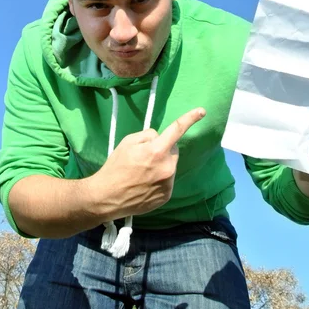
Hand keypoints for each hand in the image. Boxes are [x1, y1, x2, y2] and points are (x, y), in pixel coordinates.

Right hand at [89, 107, 205, 220]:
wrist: (107, 197)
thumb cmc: (115, 167)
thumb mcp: (127, 142)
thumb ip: (147, 136)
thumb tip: (159, 138)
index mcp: (157, 150)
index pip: (177, 130)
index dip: (190, 118)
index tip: (202, 111)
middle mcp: (167, 167)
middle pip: (173, 150)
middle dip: (163, 150)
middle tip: (145, 157)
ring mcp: (168, 184)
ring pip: (170, 166)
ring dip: (162, 165)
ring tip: (142, 173)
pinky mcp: (166, 196)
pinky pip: (167, 181)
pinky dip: (160, 179)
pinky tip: (145, 184)